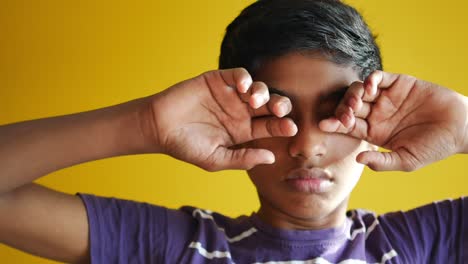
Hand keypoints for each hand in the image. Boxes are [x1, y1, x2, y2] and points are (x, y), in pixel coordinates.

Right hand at [149, 68, 296, 170]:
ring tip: (255, 100)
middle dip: (280, 106)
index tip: (291, 128)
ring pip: (258, 88)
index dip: (282, 126)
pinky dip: (245, 77)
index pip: (269, 126)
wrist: (158, 128)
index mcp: (244, 131)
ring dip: (262, 92)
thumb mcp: (215, 159)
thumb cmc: (185, 147)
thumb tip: (272, 158)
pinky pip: (238, 75)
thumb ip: (243, 158)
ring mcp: (230, 95)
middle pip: (269, 105)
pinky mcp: (217, 81)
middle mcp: (241, 112)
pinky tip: (244, 86)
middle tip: (281, 110)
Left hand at [319, 70, 467, 170]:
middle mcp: (376, 113)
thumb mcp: (406, 160)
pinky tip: (370, 89)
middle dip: (343, 109)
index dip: (335, 124)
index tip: (324, 125)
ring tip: (357, 103)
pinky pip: (378, 77)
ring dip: (353, 95)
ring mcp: (386, 97)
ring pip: (359, 90)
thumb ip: (382, 162)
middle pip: (349, 106)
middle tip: (345, 115)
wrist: (461, 128)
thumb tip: (358, 160)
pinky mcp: (399, 83)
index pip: (348, 126)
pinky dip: (371, 80)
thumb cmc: (434, 148)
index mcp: (373, 131)